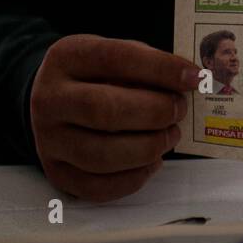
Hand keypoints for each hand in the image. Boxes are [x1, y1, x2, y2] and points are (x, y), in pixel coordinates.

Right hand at [29, 35, 200, 201]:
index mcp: (66, 58)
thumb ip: (147, 64)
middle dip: (154, 112)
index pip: (114, 59)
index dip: (159, 69)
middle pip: (104, 111)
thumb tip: (189, 82)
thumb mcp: (115, 55)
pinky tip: (152, 162)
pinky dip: (134, 178)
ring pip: (101, 155)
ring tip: (170, 135)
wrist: (54, 101)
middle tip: (179, 110)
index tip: (194, 77)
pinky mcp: (56, 173)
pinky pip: (97, 187)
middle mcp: (49, 99)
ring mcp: (48, 140)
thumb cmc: (96, 76)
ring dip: (148, 148)